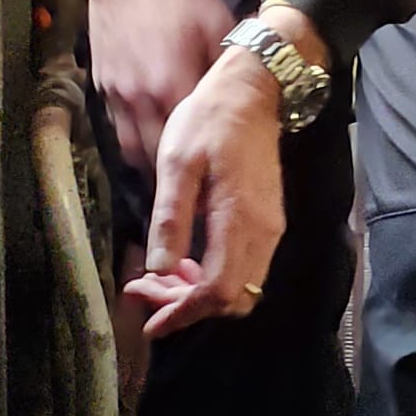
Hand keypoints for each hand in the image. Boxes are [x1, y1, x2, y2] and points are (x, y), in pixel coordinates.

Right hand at [87, 0, 234, 172]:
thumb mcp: (215, 21)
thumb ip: (226, 64)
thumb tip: (244, 91)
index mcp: (172, 81)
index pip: (189, 141)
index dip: (202, 165)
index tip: (216, 186)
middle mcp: (140, 96)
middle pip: (155, 156)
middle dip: (173, 178)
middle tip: (193, 196)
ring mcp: (116, 92)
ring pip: (130, 149)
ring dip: (149, 166)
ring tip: (170, 180)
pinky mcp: (101, 84)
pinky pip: (116, 128)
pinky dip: (132, 142)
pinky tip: (148, 146)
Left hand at [123, 48, 286, 337]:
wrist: (253, 92)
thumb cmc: (210, 121)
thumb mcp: (177, 161)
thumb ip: (171, 217)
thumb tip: (160, 268)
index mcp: (238, 219)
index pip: (217, 290)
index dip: (184, 313)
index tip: (152, 323)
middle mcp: (263, 232)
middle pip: (232, 298)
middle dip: (188, 308)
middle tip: (145, 293)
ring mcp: (270, 228)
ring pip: (241, 287)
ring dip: (201, 294)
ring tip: (160, 278)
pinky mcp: (269, 221)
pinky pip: (246, 268)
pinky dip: (215, 277)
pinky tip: (186, 261)